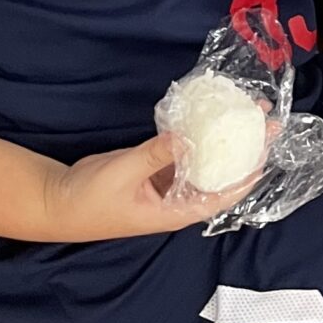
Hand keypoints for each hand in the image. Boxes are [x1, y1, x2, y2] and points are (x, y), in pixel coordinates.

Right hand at [41, 134, 258, 240]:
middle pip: (220, 175)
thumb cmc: (90, 200)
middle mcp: (177, 199)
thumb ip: (156, 154)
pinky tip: (209, 114)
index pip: (223, 196)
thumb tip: (190, 136)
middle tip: (266, 119)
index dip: (247, 175)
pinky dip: (195, 136)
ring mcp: (166, 184)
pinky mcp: (154, 169)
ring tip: (247, 111)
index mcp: (175, 211)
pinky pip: (182, 152)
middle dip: (244, 149)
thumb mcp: (124, 173)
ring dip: (224, 139)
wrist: (55, 201)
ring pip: (204, 161)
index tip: (266, 150)